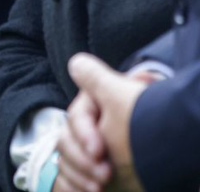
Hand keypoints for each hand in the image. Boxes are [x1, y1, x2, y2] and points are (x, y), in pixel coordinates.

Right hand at [56, 54, 148, 191]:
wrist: (177, 151)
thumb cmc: (151, 122)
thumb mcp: (121, 97)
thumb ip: (94, 77)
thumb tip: (77, 64)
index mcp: (94, 107)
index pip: (76, 118)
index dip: (84, 134)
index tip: (99, 151)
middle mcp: (90, 129)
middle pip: (66, 142)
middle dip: (82, 160)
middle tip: (105, 176)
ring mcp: (90, 153)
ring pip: (66, 162)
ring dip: (78, 175)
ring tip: (98, 189)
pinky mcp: (92, 174)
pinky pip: (69, 179)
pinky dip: (73, 186)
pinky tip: (87, 190)